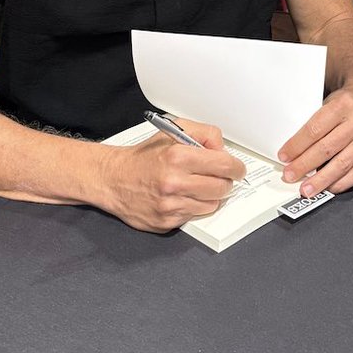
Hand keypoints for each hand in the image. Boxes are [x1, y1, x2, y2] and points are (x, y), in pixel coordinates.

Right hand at [98, 119, 245, 231]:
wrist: (114, 179)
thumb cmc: (144, 156)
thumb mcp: (173, 130)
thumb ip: (204, 133)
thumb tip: (223, 149)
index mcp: (178, 156)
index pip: (224, 165)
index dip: (236, 167)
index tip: (238, 168)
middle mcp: (175, 182)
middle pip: (222, 187)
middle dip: (225, 181)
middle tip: (220, 177)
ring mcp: (171, 205)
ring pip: (212, 204)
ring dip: (210, 195)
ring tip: (198, 185)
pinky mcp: (166, 222)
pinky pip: (195, 216)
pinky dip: (195, 206)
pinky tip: (183, 196)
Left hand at [276, 87, 352, 197]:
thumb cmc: (345, 101)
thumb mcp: (327, 100)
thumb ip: (314, 121)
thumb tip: (292, 148)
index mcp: (342, 105)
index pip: (315, 129)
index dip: (297, 145)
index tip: (284, 156)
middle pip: (327, 149)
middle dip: (305, 165)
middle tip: (290, 175)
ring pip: (342, 164)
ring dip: (321, 180)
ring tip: (307, 188)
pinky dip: (341, 184)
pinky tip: (328, 188)